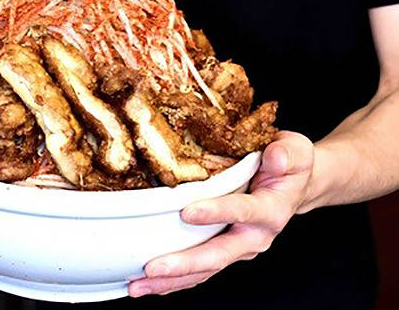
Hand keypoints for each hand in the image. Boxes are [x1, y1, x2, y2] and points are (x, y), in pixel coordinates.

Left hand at [129, 131, 313, 296]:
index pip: (243, 211)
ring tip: (138, 285)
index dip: (217, 212)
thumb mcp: (296, 150)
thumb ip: (288, 154)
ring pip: (204, 270)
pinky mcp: (224, 252)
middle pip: (218, 254)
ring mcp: (237, 248)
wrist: (293, 186)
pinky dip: (173, 281)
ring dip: (171, 280)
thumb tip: (275, 157)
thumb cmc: (289, 164)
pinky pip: (198, 271)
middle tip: (153, 267)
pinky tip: (146, 283)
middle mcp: (254, 236)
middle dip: (185, 263)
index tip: (187, 212)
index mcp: (271, 209)